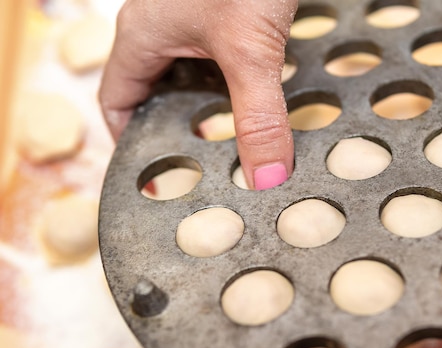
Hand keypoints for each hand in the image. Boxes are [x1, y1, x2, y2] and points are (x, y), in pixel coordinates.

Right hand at [99, 0, 296, 189]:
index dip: (128, 138)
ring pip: (192, 70)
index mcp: (144, 34)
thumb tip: (267, 177)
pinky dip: (236, 76)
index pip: (116, 98)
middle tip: (207, 160)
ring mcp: (194, 12)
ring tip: (239, 134)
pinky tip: (262, 90)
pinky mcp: (225, 6)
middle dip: (179, 124)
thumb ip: (259, 115)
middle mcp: (163, 23)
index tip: (152, 169)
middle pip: (155, 88)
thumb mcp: (250, 49)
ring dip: (213, 101)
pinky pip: (220, 51)